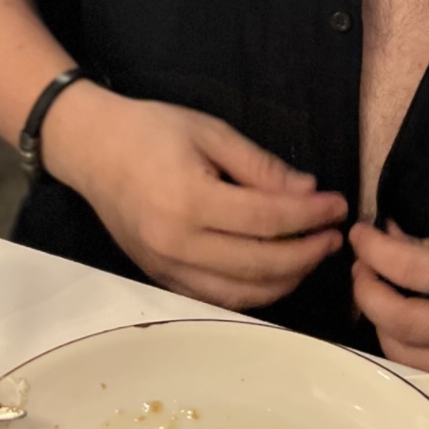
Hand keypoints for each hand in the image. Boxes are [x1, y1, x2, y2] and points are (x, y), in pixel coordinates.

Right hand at [45, 87, 347, 310]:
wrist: (90, 148)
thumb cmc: (151, 130)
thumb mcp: (211, 132)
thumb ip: (260, 166)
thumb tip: (308, 191)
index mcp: (190, 200)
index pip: (267, 220)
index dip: (310, 215)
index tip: (338, 205)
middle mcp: (177, 243)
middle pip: (259, 265)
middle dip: (306, 253)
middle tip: (334, 236)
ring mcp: (165, 267)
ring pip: (240, 294)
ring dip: (285, 280)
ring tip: (312, 255)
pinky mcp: (159, 277)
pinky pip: (215, 297)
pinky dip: (251, 293)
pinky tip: (275, 273)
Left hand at [349, 221, 428, 389]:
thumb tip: (385, 240)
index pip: (411, 270)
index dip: (374, 250)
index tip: (360, 234)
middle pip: (398, 324)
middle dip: (367, 293)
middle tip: (364, 269)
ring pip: (406, 358)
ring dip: (381, 325)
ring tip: (382, 296)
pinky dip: (408, 350)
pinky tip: (406, 326)